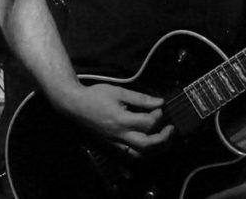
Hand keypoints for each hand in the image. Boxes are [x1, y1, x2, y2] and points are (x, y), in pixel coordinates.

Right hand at [60, 82, 174, 157]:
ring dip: (155, 149)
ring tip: (165, 140)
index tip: (160, 107)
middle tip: (171, 129)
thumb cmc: (96, 95)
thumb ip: (140, 98)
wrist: (74, 105)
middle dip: (163, 138)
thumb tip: (160, 102)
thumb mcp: (119, 92)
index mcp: (122, 120)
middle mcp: (119, 135)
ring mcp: (115, 143)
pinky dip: (142, 152)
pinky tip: (149, 145)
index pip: (148, 123)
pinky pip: (130, 154)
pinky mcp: (111, 145)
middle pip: (147, 144)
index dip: (158, 115)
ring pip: (139, 154)